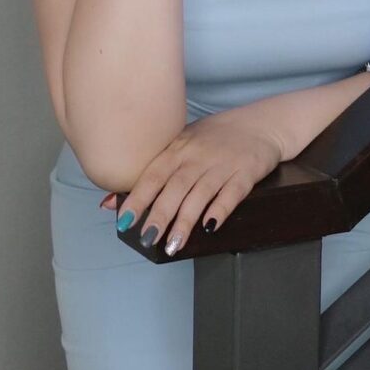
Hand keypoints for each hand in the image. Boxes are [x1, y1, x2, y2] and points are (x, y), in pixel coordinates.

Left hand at [100, 106, 284, 256]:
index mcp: (179, 147)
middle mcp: (199, 155)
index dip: (138, 198)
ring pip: (200, 194)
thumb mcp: (183, 145)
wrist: (261, 124)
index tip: (124, 221)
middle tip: (147, 240)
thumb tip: (107, 204)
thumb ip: (152, 174)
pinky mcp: (246, 172)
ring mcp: (223, 163)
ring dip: (186, 221)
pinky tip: (209, 227)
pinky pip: (232, 193)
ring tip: (173, 246)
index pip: (153, 174)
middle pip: (176, 187)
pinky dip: (220, 210)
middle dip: (160, 215)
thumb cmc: (216, 138)